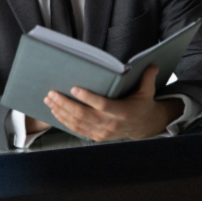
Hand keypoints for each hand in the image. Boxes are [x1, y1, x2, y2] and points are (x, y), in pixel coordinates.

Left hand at [38, 84, 163, 144]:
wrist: (144, 126)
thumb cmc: (142, 105)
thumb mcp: (147, 91)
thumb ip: (147, 78)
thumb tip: (152, 64)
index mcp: (122, 111)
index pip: (102, 105)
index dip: (87, 98)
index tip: (73, 88)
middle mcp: (110, 123)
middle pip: (83, 115)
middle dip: (65, 104)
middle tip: (52, 93)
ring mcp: (102, 132)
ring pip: (77, 123)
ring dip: (61, 112)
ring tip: (49, 100)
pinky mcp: (97, 136)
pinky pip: (77, 130)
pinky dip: (65, 121)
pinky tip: (55, 112)